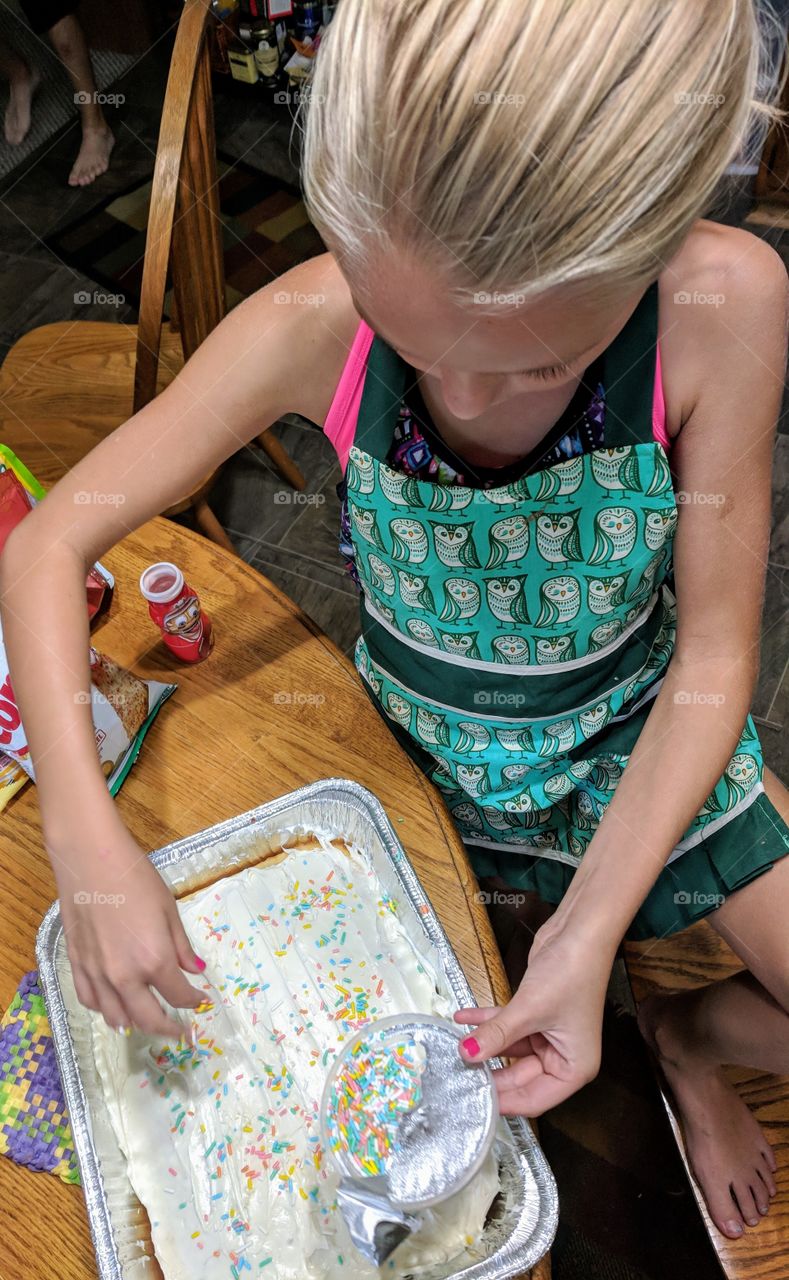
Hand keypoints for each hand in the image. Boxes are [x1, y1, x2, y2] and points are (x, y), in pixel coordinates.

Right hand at [53, 825, 204, 1039]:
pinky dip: (105, 1010)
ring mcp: (98, 974)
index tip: (202, 1002)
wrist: (90, 860)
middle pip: (148, 1018)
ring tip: (148, 1021)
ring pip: (116, 1017)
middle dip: (168, 1028)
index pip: (179, 995)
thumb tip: (197, 970)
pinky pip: (90, 1001)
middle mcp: (125, 976)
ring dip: (135, 1024)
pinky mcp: (77, 965)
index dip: (194, 1001)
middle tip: (180, 1031)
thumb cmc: (135, 878)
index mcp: (154, 960)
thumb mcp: (169, 909)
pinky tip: (114, 1006)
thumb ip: (181, 946)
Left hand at [454, 918, 612, 1113]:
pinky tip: (462, 1017)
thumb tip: (466, 1054)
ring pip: (510, 1049)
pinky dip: (488, 1020)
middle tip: (455, 1075)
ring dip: (484, 1043)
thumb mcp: (528, 1010)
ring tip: (453, 1046)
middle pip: (519, 1077)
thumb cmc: (571, 974)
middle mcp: (563, 1056)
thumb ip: (496, 1035)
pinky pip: (509, 1025)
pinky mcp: (537, 1013)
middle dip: (489, 1072)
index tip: (472, 1101)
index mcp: (574, 1068)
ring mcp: (549, 1034)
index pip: (533, 1100)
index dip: (503, 1102)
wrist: (580, 931)